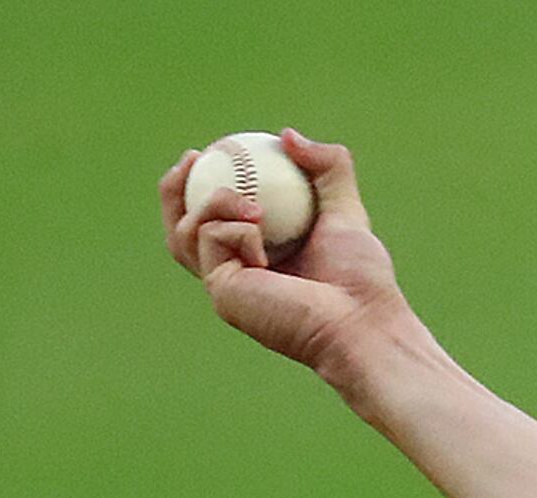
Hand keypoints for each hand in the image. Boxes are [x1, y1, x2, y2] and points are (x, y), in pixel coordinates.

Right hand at [160, 129, 409, 379]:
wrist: (363, 322)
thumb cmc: (361, 279)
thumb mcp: (346, 209)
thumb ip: (327, 167)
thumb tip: (286, 135)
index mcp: (257, 258)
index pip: (214, 221)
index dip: (201, 184)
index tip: (206, 151)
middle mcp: (236, 275)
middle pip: (179, 229)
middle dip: (173, 190)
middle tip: (191, 158)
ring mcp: (226, 287)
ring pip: (184, 232)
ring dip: (211, 202)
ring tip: (254, 207)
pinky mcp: (223, 295)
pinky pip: (208, 241)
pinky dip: (233, 228)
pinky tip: (259, 235)